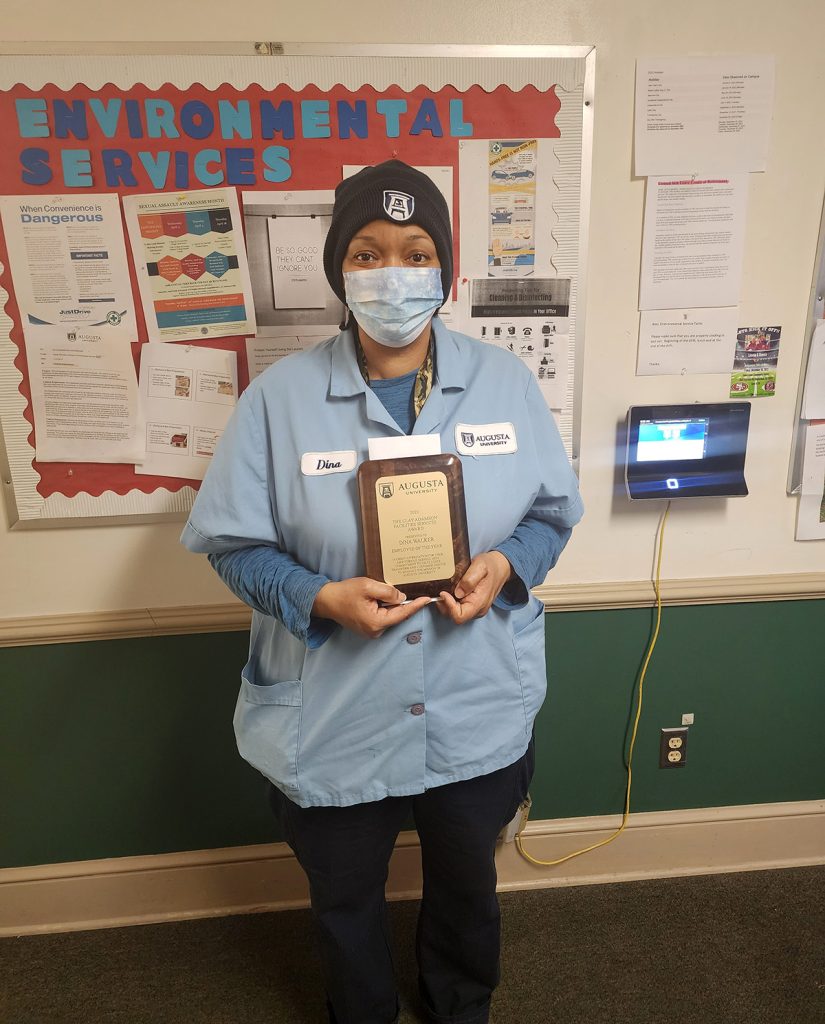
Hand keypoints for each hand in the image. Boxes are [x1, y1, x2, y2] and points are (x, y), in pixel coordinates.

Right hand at [313, 577, 430, 638]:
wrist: (326, 601)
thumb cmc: (345, 593)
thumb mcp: (368, 586)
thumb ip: (388, 592)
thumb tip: (402, 597)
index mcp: (377, 622)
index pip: (402, 613)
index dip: (416, 605)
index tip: (428, 599)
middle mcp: (376, 631)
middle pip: (396, 614)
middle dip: (398, 601)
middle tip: (389, 588)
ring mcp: (371, 632)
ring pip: (389, 615)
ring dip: (388, 604)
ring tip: (375, 593)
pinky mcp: (368, 629)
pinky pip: (382, 617)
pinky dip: (383, 608)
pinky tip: (374, 599)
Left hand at [436, 551, 511, 624]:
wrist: (500, 567)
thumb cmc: (491, 566)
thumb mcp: (480, 566)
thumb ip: (470, 579)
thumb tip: (458, 592)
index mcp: (480, 603)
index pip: (459, 616)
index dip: (448, 606)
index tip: (443, 592)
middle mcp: (477, 610)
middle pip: (454, 616)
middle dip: (444, 605)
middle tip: (440, 590)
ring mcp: (475, 609)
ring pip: (454, 614)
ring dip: (446, 604)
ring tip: (443, 589)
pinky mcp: (472, 605)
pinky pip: (457, 608)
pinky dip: (450, 602)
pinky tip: (448, 590)